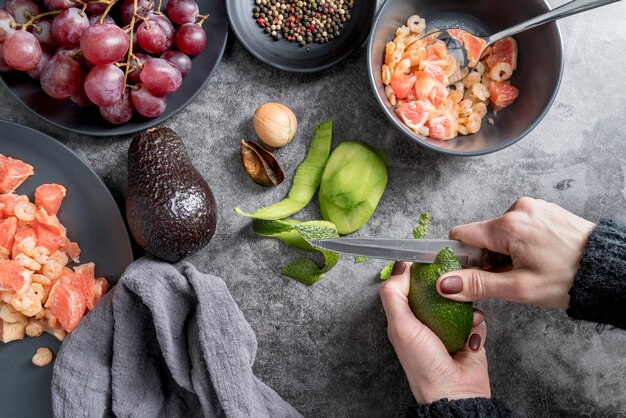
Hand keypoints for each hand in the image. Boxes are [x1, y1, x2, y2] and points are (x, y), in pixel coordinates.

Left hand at [379, 262, 489, 403]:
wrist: (455, 393)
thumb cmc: (424, 364)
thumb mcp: (400, 326)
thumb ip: (394, 295)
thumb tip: (399, 267)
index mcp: (406, 320)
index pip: (409, 287)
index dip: (417, 273)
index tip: (428, 261)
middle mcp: (427, 323)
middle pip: (438, 292)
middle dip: (447, 287)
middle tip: (454, 282)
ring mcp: (450, 330)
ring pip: (460, 303)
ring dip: (465, 306)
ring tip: (466, 314)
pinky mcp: (470, 338)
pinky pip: (477, 319)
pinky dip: (477, 324)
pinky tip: (472, 335)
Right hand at [437, 197, 594, 307]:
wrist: (608, 270)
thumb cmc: (568, 279)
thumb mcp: (519, 288)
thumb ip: (477, 284)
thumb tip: (444, 284)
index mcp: (507, 226)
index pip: (462, 234)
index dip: (462, 256)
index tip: (473, 272)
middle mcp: (518, 209)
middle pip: (483, 235)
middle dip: (490, 258)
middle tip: (511, 277)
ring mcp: (533, 207)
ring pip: (502, 231)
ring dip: (506, 251)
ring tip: (530, 268)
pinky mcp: (544, 210)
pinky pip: (520, 225)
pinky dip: (522, 243)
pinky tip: (539, 257)